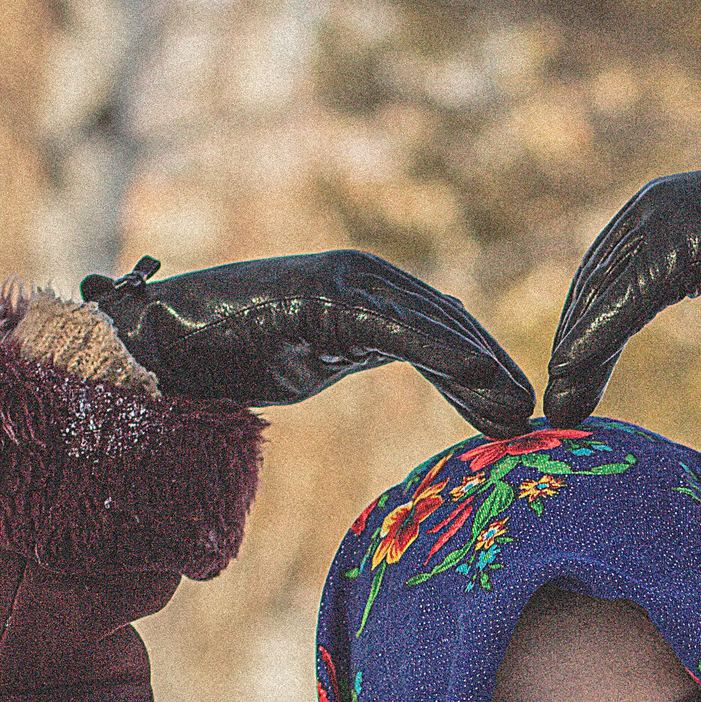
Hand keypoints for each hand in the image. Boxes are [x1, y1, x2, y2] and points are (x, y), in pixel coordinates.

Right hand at [82, 249, 535, 437]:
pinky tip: (477, 377)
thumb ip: (358, 355)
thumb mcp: (313, 362)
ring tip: (518, 412)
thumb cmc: (231, 354)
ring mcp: (345, 282)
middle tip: (534, 421)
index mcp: (366, 297)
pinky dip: (440, 349)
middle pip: (450, 327)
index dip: (483, 377)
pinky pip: (396, 325)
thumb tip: (392, 373)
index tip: (517, 418)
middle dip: (495, 375)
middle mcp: (364, 279)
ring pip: (433, 324)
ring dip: (482, 368)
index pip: (443, 335)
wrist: (166, 342)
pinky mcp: (325, 295)